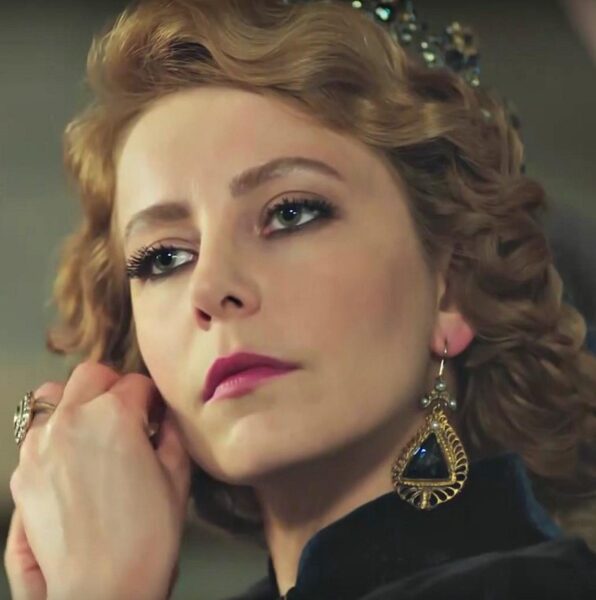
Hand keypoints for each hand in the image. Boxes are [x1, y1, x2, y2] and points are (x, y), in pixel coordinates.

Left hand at [6, 362, 191, 599]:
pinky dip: (56, 436)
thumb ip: (171, 433)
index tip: (156, 416)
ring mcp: (39, 445)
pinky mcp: (22, 472)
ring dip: (77, 405)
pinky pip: (37, 435)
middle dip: (113, 387)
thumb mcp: (177, 476)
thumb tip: (163, 418)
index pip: (137, 383)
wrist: (102, 590)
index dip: (152, 399)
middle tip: (127, 415)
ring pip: (54, 397)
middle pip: (91, 375)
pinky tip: (73, 464)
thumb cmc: (148, 535)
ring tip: (92, 434)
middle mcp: (72, 420)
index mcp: (115, 415)